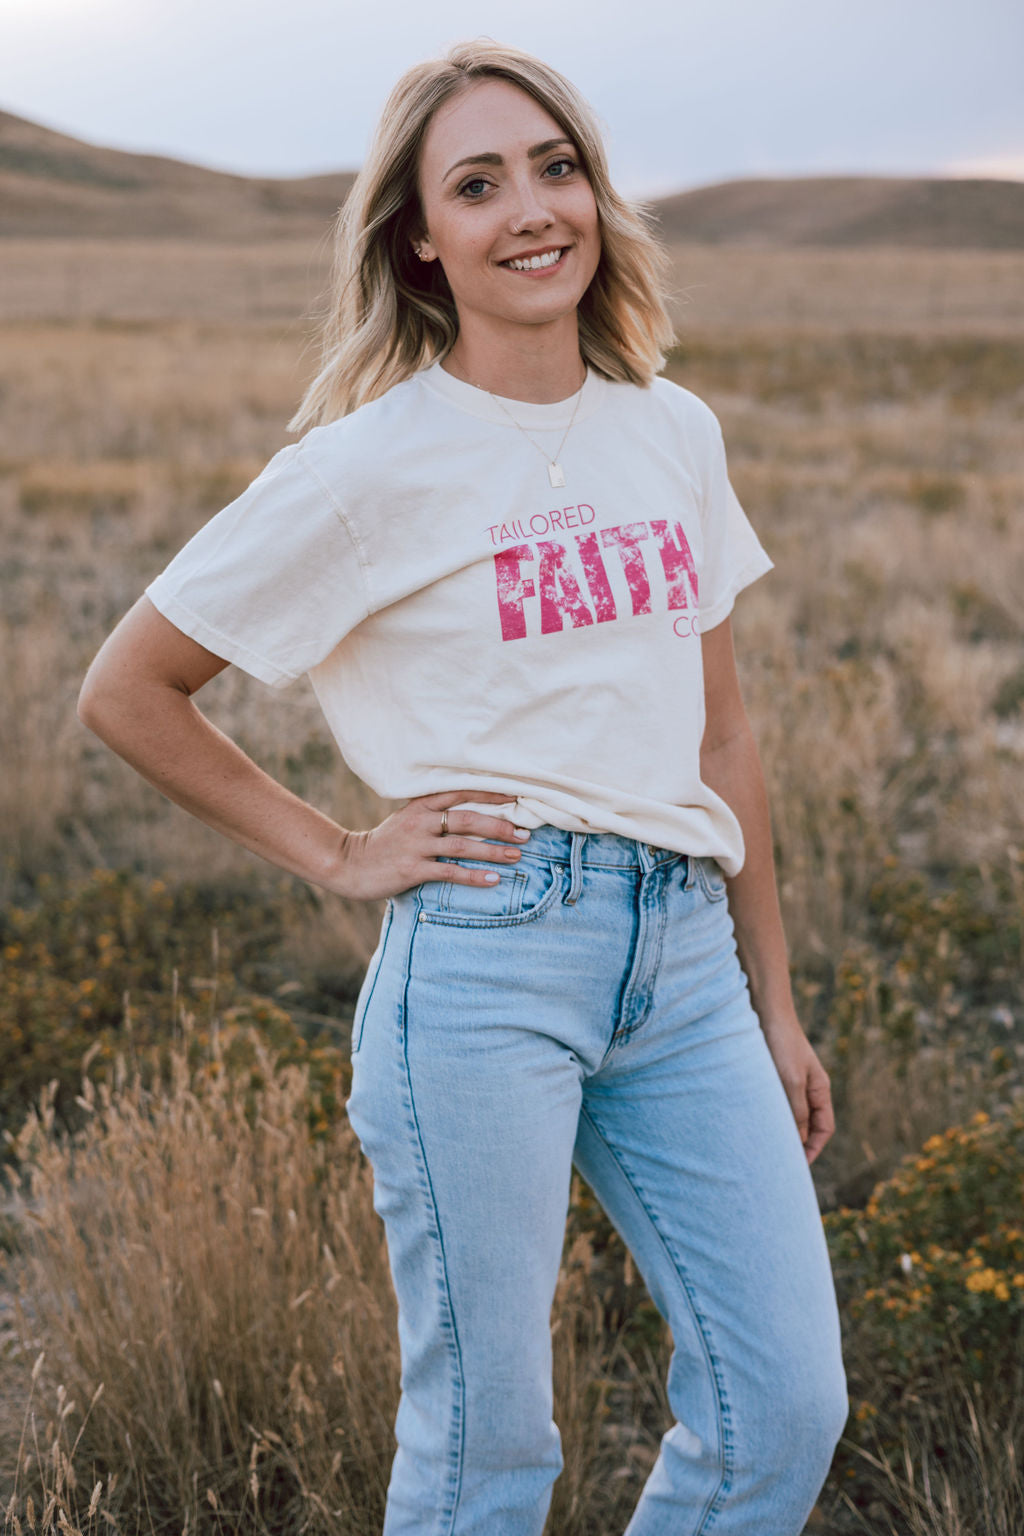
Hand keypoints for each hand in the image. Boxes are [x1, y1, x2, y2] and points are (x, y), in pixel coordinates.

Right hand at [333, 790, 530, 901]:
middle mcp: (419, 822)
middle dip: (499, 826)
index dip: (489, 793)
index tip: (516, 795)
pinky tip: (493, 879)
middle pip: (467, 819)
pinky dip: (474, 875)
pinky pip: (449, 872)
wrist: (349, 864)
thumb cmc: (384, 844)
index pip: (460, 792)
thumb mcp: (407, 821)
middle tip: (524, 834)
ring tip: (516, 855)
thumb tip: (473, 816)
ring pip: (462, 845)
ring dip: (492, 851)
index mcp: (420, 806)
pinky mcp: (411, 869)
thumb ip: (433, 816)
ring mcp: (415, 846)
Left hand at [760, 1017, 834, 1164]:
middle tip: (780, 1162)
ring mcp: (790, 1081)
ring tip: (766, 1147)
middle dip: (798, 1144)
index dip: (814, 1148)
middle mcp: (807, 1087)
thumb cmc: (782, 1043)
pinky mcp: (773, 1075)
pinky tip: (755, 1123)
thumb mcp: (791, 1080)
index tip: (799, 1166)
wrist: (765, 1010)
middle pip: (807, 1124)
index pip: (824, 1128)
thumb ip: (797, 1110)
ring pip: (790, 1114)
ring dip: (782, 1130)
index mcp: (819, 1089)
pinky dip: (770, 1115)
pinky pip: (775, 1102)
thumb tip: (799, 1140)